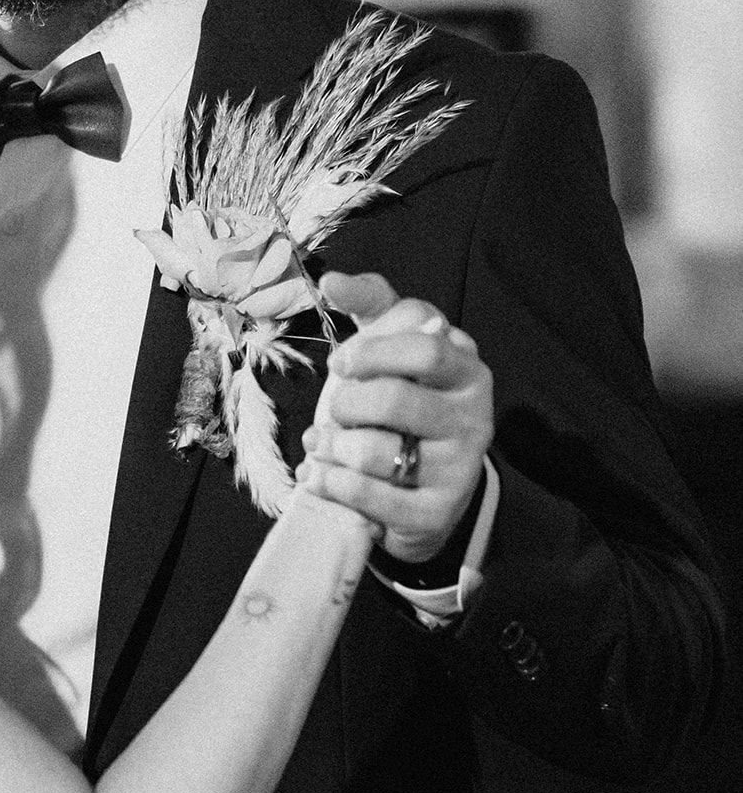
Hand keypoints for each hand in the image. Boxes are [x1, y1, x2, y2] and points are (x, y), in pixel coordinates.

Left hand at [297, 272, 492, 564]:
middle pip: (394, 399)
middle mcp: (474, 416)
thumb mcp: (396, 353)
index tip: (340, 364)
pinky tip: (317, 475)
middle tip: (332, 411)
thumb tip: (330, 280)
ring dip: (331, 447)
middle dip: (345, 404)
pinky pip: (368, 496)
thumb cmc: (404, 408)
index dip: (370, 351)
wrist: (427, 491)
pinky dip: (330, 484)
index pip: (423, 345)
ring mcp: (459, 468)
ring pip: (375, 452)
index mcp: (467, 369)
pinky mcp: (436, 512)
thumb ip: (372, 308)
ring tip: (320, 444)